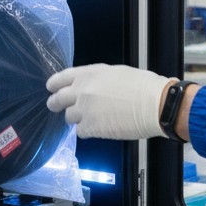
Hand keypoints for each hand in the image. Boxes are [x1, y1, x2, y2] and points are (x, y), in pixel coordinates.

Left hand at [46, 64, 172, 139]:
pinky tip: (100, 128)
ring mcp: (84, 110)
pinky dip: (88, 131)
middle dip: (56, 104)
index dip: (54, 84)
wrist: (154, 104)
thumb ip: (96, 80)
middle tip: (57, 107)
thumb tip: (89, 87)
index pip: (61, 78)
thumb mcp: (116, 73)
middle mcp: (82, 90)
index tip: (51, 88)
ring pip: (68, 117)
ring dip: (77, 119)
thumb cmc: (142, 87)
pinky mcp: (91, 127)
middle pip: (57, 100)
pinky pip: (80, 131)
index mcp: (89, 74)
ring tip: (91, 118)